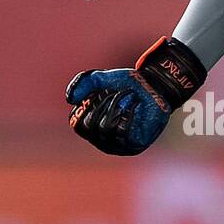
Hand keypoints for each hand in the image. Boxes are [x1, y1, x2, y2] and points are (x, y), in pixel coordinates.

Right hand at [65, 36, 205, 155]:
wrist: (154, 84)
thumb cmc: (126, 84)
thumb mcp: (100, 78)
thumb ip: (81, 84)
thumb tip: (70, 100)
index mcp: (92, 127)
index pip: (77, 124)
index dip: (85, 106)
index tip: (97, 93)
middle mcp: (103, 140)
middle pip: (90, 126)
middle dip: (102, 103)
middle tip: (115, 92)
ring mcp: (119, 145)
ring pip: (106, 128)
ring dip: (116, 105)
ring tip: (127, 96)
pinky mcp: (135, 145)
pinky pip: (123, 131)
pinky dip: (127, 112)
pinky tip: (135, 104)